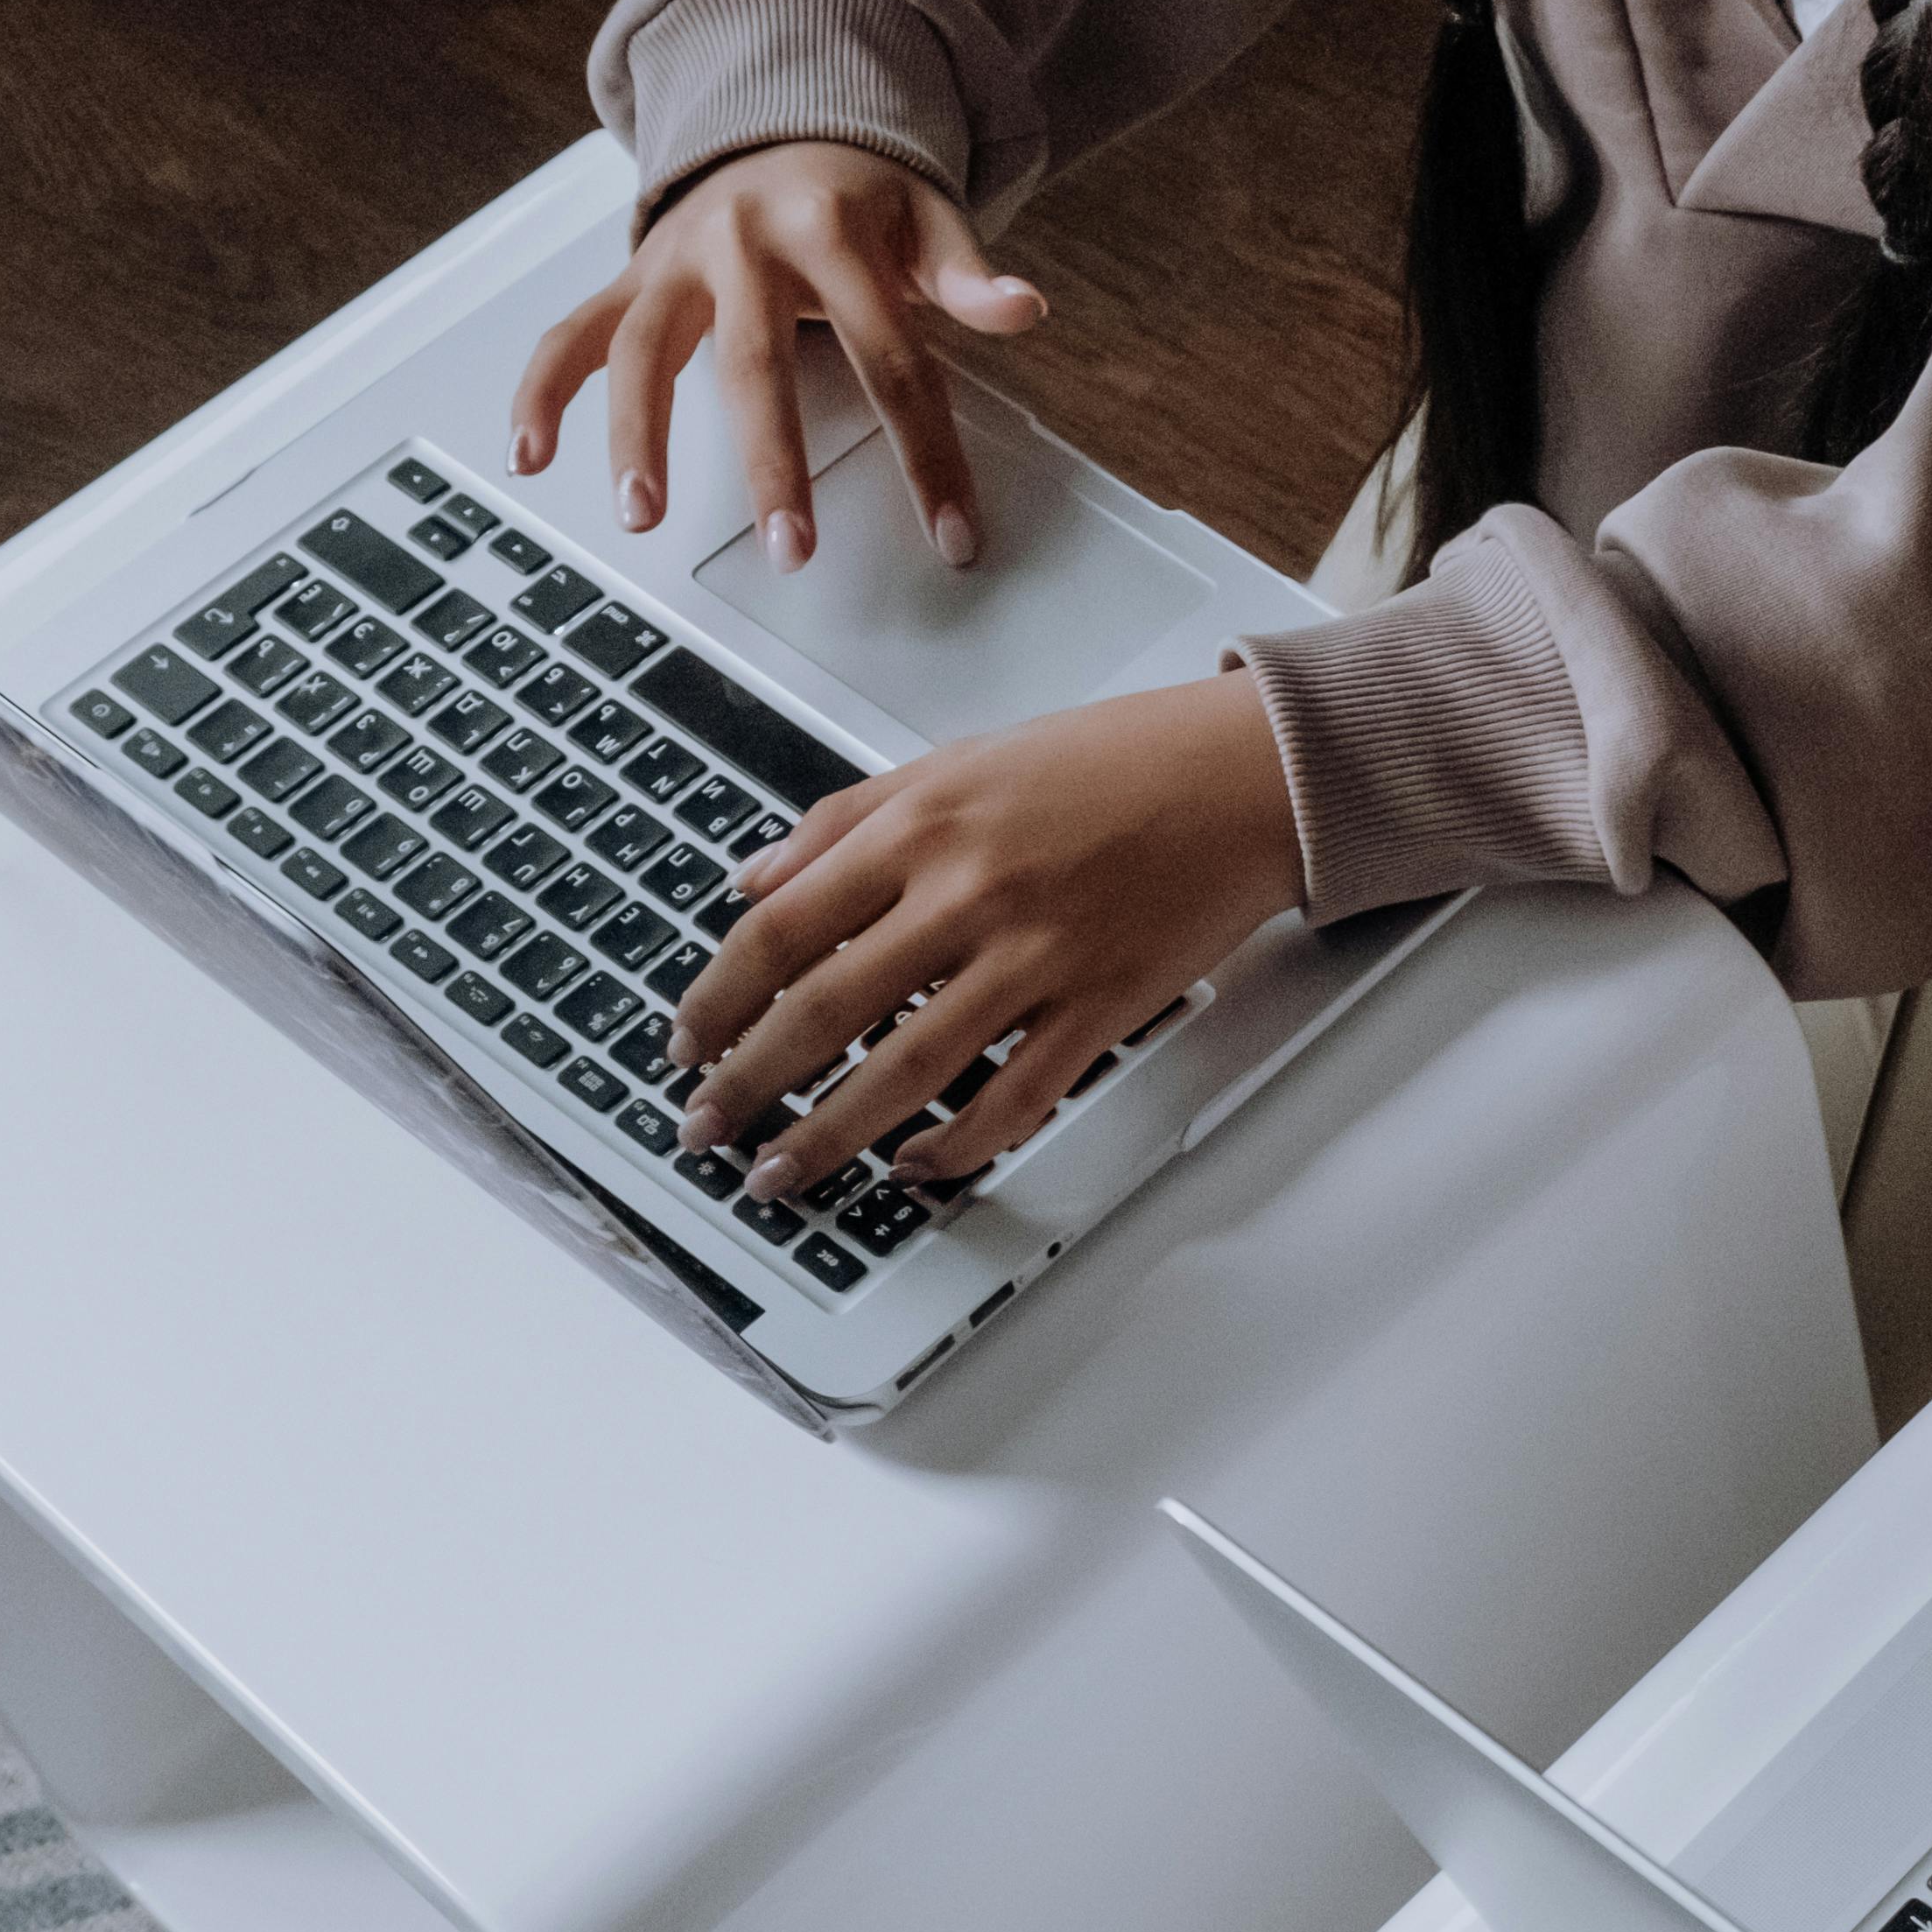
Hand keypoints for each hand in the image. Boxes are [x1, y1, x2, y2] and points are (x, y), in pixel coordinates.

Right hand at [511, 139, 1046, 572]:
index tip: (951, 534)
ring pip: (642, 351)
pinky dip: (539, 392)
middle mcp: (741, 243)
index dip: (924, 452)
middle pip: (753, 363)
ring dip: (636, 435)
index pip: (889, 357)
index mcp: (829, 230)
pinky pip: (570, 334)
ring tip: (642, 516)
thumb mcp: (929, 219)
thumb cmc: (861, 198)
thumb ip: (968, 274)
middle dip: (770, 462)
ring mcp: (675, 261)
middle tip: (790, 548)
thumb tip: (1024, 309)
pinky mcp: (630, 279)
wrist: (780, 127)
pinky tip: (529, 457)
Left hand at [667, 671, 1304, 1200]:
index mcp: (922, 824)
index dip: (717, 997)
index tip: (687, 1041)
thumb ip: (848, 819)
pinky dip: (956, 1147)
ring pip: (905, 1070)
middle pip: (824, 1010)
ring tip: (781, 1173)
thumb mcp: (959, 759)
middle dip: (748, 1083)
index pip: (781, 927)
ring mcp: (1037, 955)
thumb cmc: (1115, 761)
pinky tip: (915, 1167)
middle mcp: (969, 891)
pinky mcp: (1101, 1006)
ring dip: (829, 1136)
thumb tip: (755, 879)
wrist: (1245, 774)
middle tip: (705, 1128)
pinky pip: (1013, 1099)